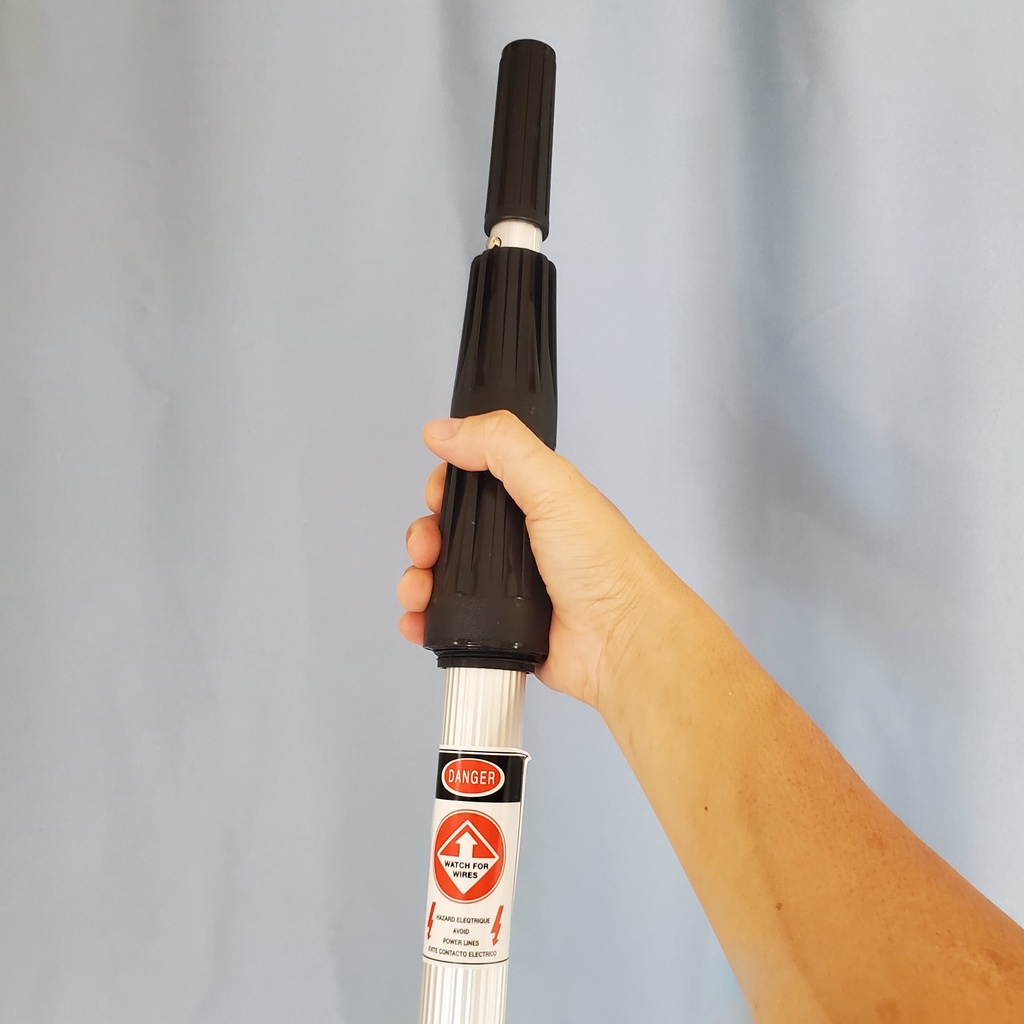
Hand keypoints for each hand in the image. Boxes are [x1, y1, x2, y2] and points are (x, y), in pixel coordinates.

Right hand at [398, 410, 679, 710]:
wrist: (623, 642)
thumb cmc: (608, 567)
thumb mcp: (554, 486)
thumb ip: (500, 446)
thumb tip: (446, 429)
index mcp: (537, 501)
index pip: (474, 482)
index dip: (447, 486)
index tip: (437, 496)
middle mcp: (522, 543)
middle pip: (451, 531)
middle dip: (426, 536)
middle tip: (428, 548)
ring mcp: (509, 589)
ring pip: (443, 577)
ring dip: (418, 580)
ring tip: (420, 589)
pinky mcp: (500, 629)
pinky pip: (449, 621)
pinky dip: (425, 620)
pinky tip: (420, 619)